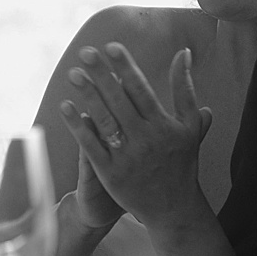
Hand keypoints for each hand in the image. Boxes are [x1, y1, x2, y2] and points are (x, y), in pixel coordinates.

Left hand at [59, 44, 212, 237]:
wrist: (174, 208)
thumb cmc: (182, 161)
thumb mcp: (190, 124)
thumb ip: (185, 87)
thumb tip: (184, 52)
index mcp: (163, 125)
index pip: (141, 89)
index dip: (125, 67)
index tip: (111, 46)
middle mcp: (145, 139)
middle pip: (119, 101)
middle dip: (101, 75)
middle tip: (85, 53)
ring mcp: (126, 158)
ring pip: (104, 121)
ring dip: (88, 96)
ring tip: (74, 74)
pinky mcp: (111, 174)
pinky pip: (91, 147)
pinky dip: (79, 127)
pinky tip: (67, 108)